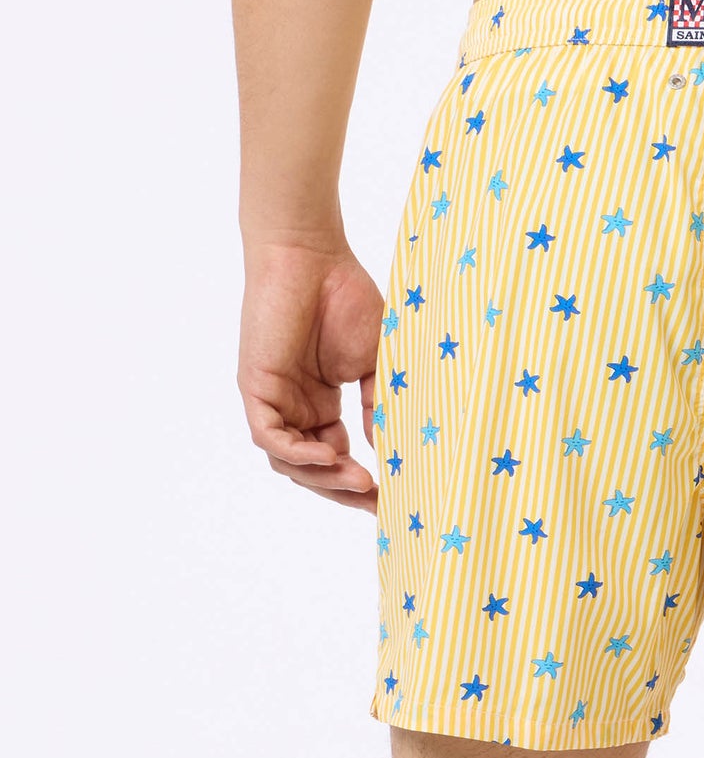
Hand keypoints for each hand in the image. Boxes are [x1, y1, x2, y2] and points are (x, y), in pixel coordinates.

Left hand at [238, 237, 384, 512]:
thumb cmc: (345, 296)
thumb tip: (388, 448)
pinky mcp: (256, 388)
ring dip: (323, 477)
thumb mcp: (373, 359)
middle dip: (343, 490)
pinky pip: (270, 437)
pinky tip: (329, 457)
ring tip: (360, 481)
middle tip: (377, 503)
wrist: (312, 255)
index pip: (336, 458)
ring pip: (289, 461)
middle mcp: (295, 409)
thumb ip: (377, 402)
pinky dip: (297, 453)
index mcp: (321, 404)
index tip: (392, 499)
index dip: (360, 481)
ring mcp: (274, 401)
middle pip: (312, 469)